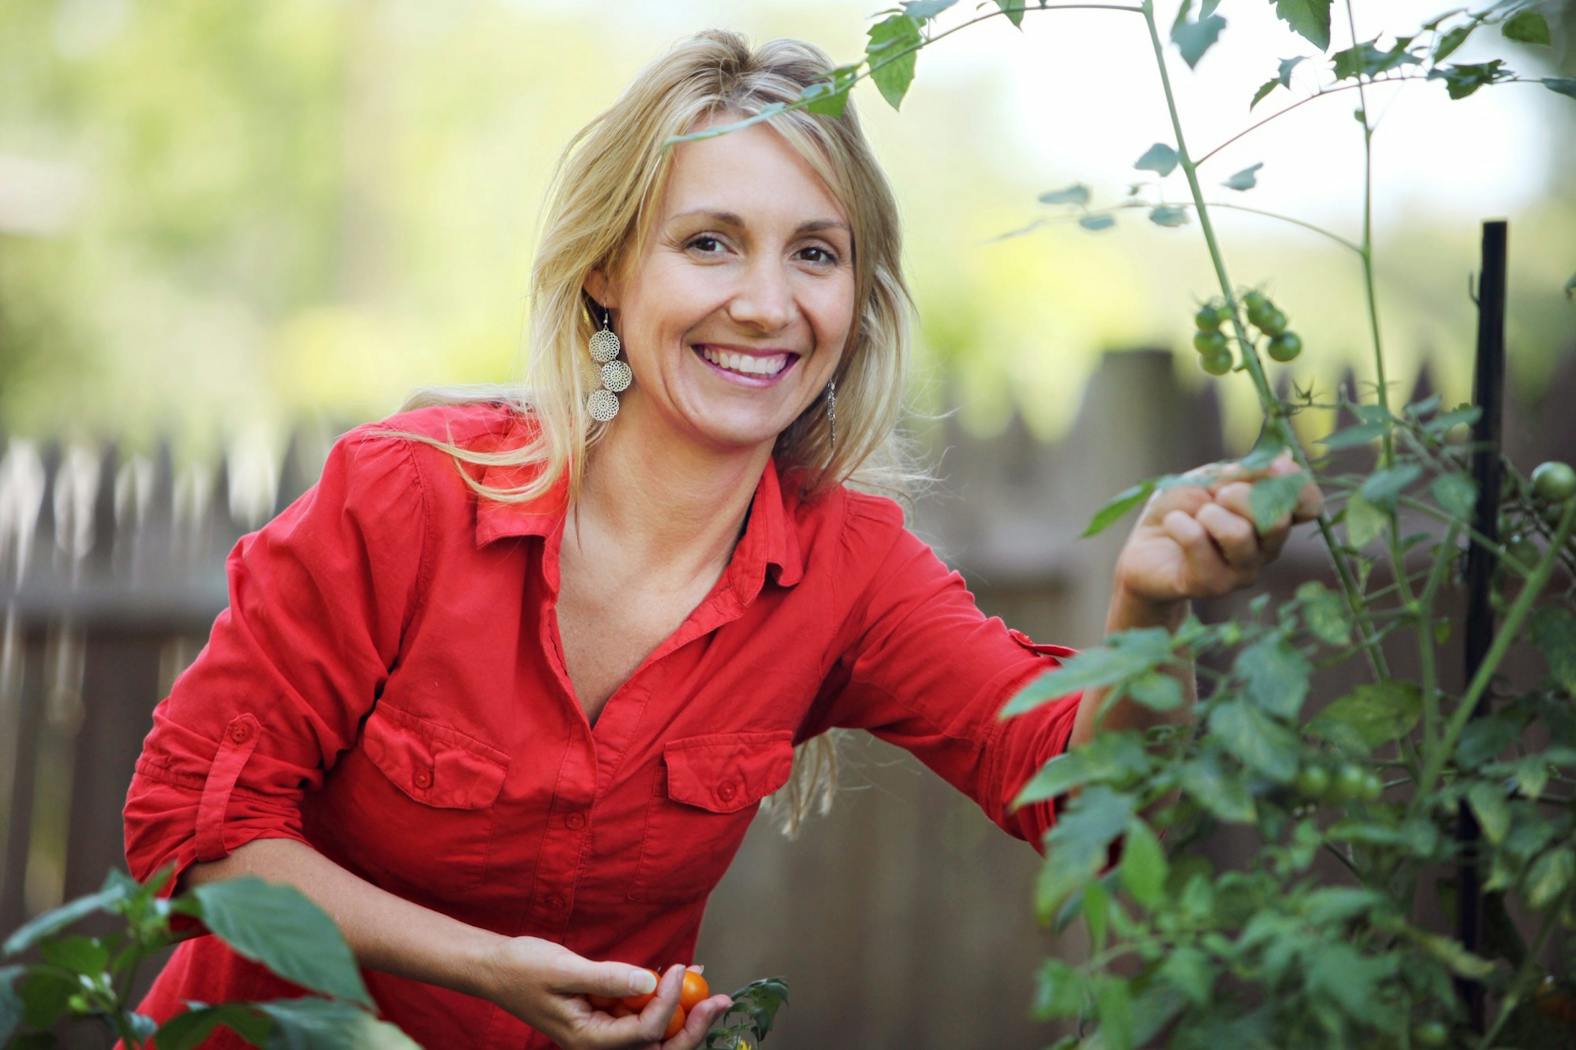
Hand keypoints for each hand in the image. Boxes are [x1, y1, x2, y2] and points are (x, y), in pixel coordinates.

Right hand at [481, 937, 733, 1048]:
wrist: (498, 968)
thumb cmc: (524, 970)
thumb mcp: (565, 970)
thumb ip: (608, 978)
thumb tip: (650, 981)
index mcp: (588, 1040)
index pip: (642, 1032)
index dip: (667, 1003)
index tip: (677, 968)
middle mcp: (600, 1042)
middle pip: (658, 1045)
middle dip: (694, 1027)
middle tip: (721, 1000)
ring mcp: (605, 1029)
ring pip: (655, 1032)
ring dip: (685, 1013)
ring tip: (709, 987)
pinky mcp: (606, 1013)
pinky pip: (642, 1012)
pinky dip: (664, 997)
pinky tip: (681, 974)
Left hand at [1112, 453, 1322, 609]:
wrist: (1143, 547)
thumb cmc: (1183, 510)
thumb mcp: (1213, 479)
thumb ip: (1247, 473)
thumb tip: (1282, 461)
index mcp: (1273, 520)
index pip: (1310, 506)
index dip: (1297, 484)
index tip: (1274, 466)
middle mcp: (1266, 550)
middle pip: (1276, 520)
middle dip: (1241, 496)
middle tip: (1216, 496)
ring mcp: (1242, 572)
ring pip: (1239, 535)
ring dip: (1208, 515)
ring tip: (1195, 516)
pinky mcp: (1211, 586)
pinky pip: (1199, 544)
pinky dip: (1180, 524)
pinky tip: (1173, 525)